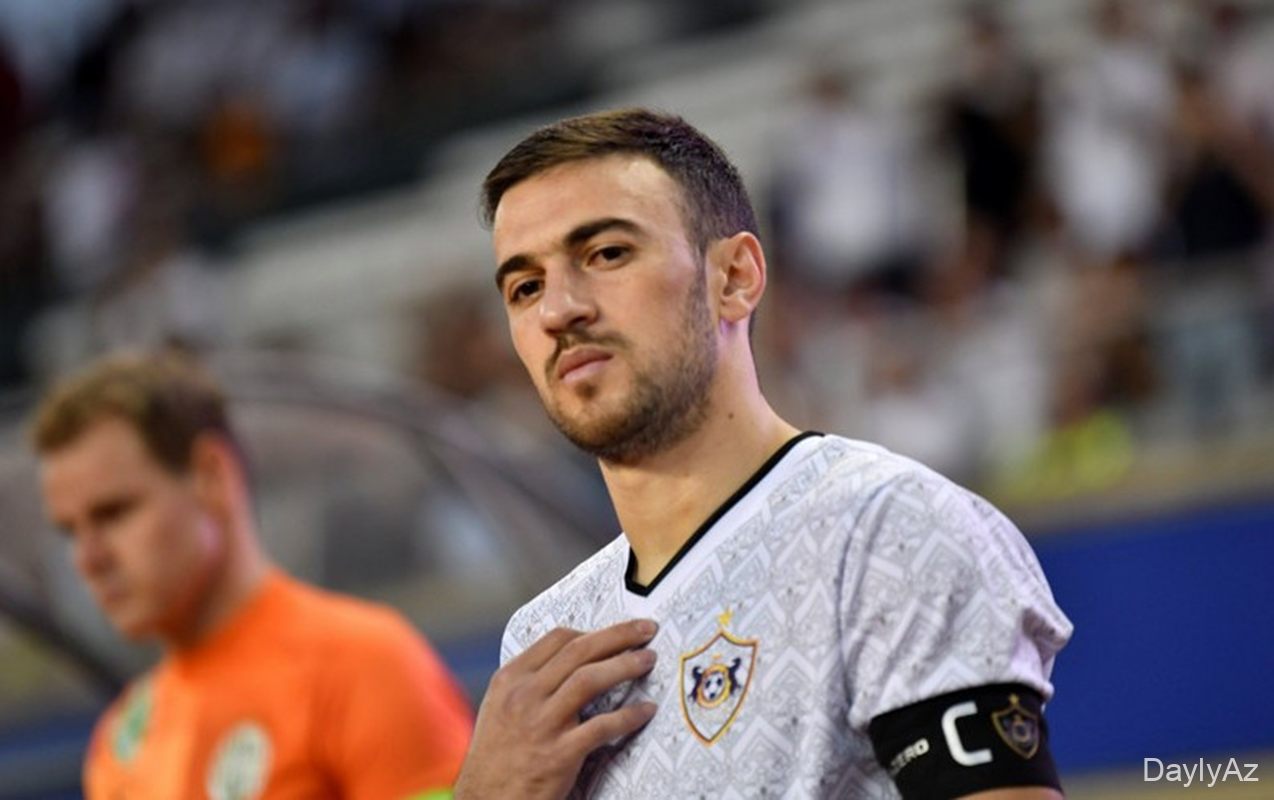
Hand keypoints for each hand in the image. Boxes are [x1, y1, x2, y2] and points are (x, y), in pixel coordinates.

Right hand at [453, 620, 658, 799]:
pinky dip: (628, 716)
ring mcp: (541, 724)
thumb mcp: (500, 707)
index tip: (617, 631)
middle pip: (579, 651)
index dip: (593, 630)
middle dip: (618, 635)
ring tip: (648, 659)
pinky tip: (645, 710)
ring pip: (589, 679)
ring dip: (625, 665)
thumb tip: (573, 662)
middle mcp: (524, 695)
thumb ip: (530, 682)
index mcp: (510, 679)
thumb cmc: (496, 756)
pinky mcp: (558, 755)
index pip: (557, 639)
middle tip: (646, 630)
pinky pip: (601, 727)